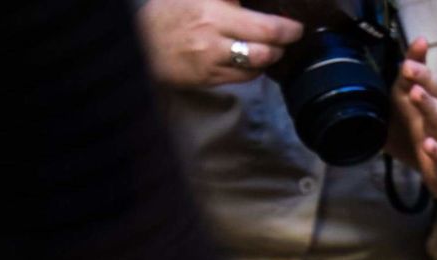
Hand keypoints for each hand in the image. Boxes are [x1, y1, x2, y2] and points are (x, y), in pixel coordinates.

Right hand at [138, 0, 302, 86]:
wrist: (141, 40)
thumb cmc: (173, 11)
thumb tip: (246, 3)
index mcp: (214, 5)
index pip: (259, 17)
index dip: (283, 25)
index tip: (295, 24)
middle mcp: (215, 29)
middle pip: (265, 37)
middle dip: (286, 36)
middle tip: (294, 33)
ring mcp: (213, 56)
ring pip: (257, 59)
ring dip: (272, 55)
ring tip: (276, 49)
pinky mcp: (209, 76)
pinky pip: (244, 76)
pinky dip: (255, 69)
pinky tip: (256, 62)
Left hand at [386, 38, 436, 211]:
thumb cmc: (426, 146)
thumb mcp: (402, 129)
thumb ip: (382, 117)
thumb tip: (351, 107)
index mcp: (423, 108)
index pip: (420, 80)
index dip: (417, 61)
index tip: (419, 42)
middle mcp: (434, 119)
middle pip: (433, 91)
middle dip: (422, 76)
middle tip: (408, 66)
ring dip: (428, 105)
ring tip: (416, 93)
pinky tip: (429, 146)